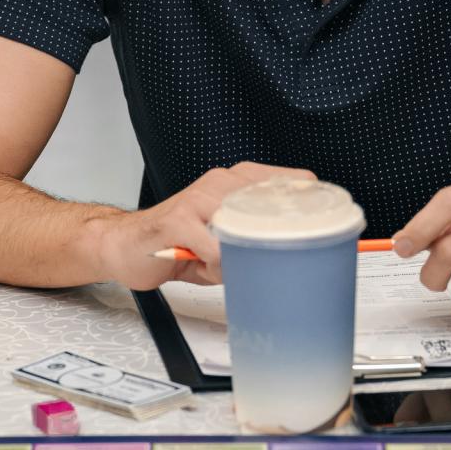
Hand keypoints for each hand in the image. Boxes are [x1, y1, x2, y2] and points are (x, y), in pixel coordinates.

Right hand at [93, 162, 314, 290]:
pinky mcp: (179, 221)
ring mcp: (199, 199)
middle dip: (284, 235)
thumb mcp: (224, 237)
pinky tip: (205, 267)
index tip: (326, 229)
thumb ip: (255, 239)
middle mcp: (220, 183)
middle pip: (275, 202)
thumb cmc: (177, 242)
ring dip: (243, 255)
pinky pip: (216, 249)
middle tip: (283, 259)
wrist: (124, 244)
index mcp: (236, 181)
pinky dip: (218, 266)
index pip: (291, 181)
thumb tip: (299, 257)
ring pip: (245, 227)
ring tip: (225, 265)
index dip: (312, 207)